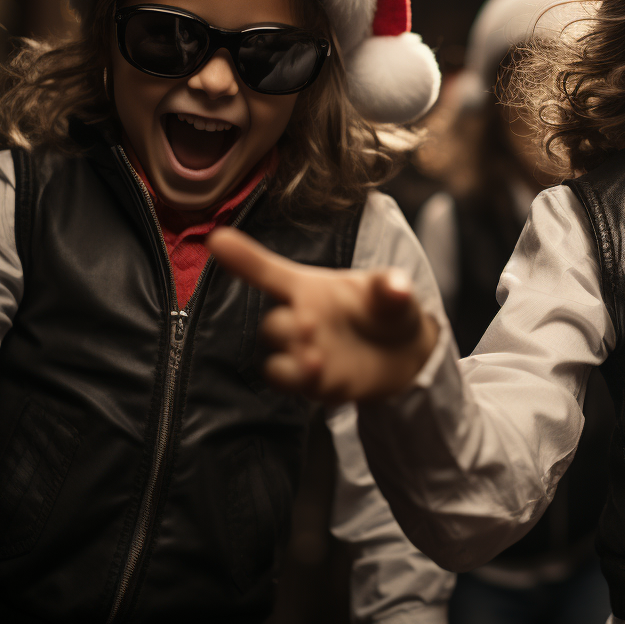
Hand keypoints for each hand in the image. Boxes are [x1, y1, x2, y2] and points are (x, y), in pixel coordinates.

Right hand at [206, 227, 437, 402]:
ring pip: (275, 358)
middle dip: (285, 326)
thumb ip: (389, 287)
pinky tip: (318, 371)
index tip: (218, 240)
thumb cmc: (386, 310)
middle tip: (310, 324)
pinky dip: (299, 378)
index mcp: (309, 289)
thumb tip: (398, 286)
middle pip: (272, 325)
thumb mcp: (392, 291)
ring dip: (287, 357)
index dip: (244, 258)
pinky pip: (291, 382)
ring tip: (314, 356)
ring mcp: (304, 353)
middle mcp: (299, 319)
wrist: (407, 352)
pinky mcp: (315, 382)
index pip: (269, 273)